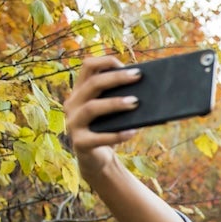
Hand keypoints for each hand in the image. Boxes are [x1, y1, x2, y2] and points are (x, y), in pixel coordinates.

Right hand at [62, 55, 140, 177]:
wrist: (97, 159)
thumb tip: (148, 86)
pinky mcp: (79, 143)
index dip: (106, 61)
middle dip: (116, 78)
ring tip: (135, 102)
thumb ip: (120, 97)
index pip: (88, 66)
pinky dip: (117, 134)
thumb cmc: (108, 128)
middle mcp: (72, 104)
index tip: (127, 65)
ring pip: (92, 108)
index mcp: (80, 91)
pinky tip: (133, 131)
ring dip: (115, 103)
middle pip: (92, 84)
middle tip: (138, 77)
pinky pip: (98, 137)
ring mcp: (73, 123)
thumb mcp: (113, 111)